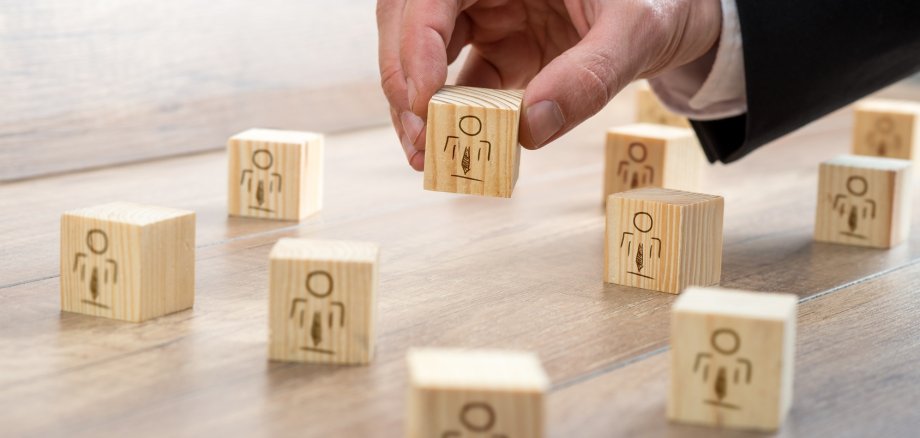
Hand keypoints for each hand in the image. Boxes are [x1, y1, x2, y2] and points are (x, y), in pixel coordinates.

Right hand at [378, 0, 721, 170]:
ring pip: (423, 52)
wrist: (677, 12)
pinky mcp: (497, 47)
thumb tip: (529, 130)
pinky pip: (459, 82)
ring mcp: (487, 13)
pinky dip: (451, 117)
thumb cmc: (660, 1)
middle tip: (418, 138)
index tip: (423, 99)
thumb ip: (588, 77)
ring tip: (425, 153)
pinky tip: (453, 148)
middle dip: (404, 80)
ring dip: (417, 105)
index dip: (415, 42)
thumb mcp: (636, 31)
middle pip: (410, 20)